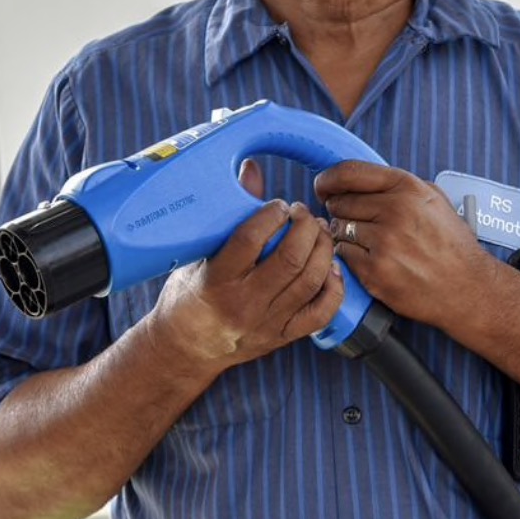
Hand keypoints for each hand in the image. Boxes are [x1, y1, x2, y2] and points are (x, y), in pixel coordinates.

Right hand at [152, 193, 342, 371]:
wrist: (186, 349)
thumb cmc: (187, 297)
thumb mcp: (198, 256)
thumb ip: (229, 215)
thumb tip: (251, 169)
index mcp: (217, 279)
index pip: (251, 239)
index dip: (272, 214)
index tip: (279, 205)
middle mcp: (244, 303)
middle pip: (291, 258)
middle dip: (305, 227)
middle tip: (303, 214)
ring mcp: (267, 322)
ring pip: (311, 281)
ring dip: (323, 249)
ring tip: (318, 233)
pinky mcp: (283, 336)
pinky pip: (321, 312)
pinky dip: (333, 287)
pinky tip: (331, 267)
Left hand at [314, 161, 499, 327]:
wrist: (467, 288)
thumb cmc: (451, 244)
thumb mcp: (433, 199)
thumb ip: (397, 185)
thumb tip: (356, 179)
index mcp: (408, 188)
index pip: (349, 172)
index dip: (329, 179)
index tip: (323, 187)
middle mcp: (395, 211)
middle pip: (340, 202)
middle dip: (341, 211)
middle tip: (355, 221)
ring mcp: (384, 242)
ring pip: (338, 228)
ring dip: (345, 235)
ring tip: (368, 243)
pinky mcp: (375, 271)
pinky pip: (342, 254)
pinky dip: (350, 256)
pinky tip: (370, 259)